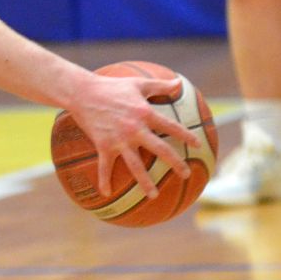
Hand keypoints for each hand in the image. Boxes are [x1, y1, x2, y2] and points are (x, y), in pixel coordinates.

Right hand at [63, 72, 203, 200]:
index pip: (171, 126)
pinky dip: (104, 180)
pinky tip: (107, 193)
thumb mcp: (138, 83)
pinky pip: (104, 167)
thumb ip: (160, 85)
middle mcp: (135, 129)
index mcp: (145, 113)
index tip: (197, 145)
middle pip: (160, 149)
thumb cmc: (111, 86)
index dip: (186, 136)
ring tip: (154, 196)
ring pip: (135, 165)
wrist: (83, 92)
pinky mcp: (103, 145)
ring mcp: (119, 140)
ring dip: (145, 182)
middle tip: (186, 174)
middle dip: (175, 163)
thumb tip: (180, 83)